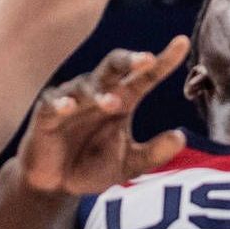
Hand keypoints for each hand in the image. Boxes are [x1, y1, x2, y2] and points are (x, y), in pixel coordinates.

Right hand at [14, 40, 192, 199]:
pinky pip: (53, 103)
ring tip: (113, 104)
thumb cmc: (94, 167)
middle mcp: (99, 92)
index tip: (182, 43)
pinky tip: (69, 107)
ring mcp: (72, 99)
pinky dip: (62, 103)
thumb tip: (181, 138)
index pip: (145, 76)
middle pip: (114, 66)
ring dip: (99, 93)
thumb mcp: (129, 165)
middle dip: (129, 60)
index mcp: (123, 100)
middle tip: (147, 59)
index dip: (163, 60)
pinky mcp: (46, 113)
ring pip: (86, 85)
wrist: (56, 185)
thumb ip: (154, 153)